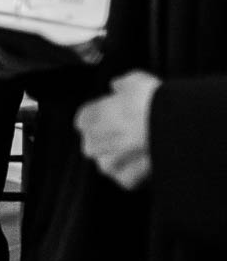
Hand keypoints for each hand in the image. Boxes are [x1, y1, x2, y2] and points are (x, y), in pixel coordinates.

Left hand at [75, 70, 159, 188]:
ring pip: (107, 163)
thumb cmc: (152, 101)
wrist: (175, 125)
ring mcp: (108, 162)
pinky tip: (147, 165)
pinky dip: (135, 175)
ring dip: (120, 158)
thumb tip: (118, 86)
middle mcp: (93, 141)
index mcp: (88, 117)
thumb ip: (121, 85)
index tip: (115, 115)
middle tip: (130, 134)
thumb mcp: (134, 80)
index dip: (102, 117)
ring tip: (140, 150)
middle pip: (93, 143)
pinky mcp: (126, 178)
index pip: (84, 120)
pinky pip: (126, 179)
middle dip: (107, 140)